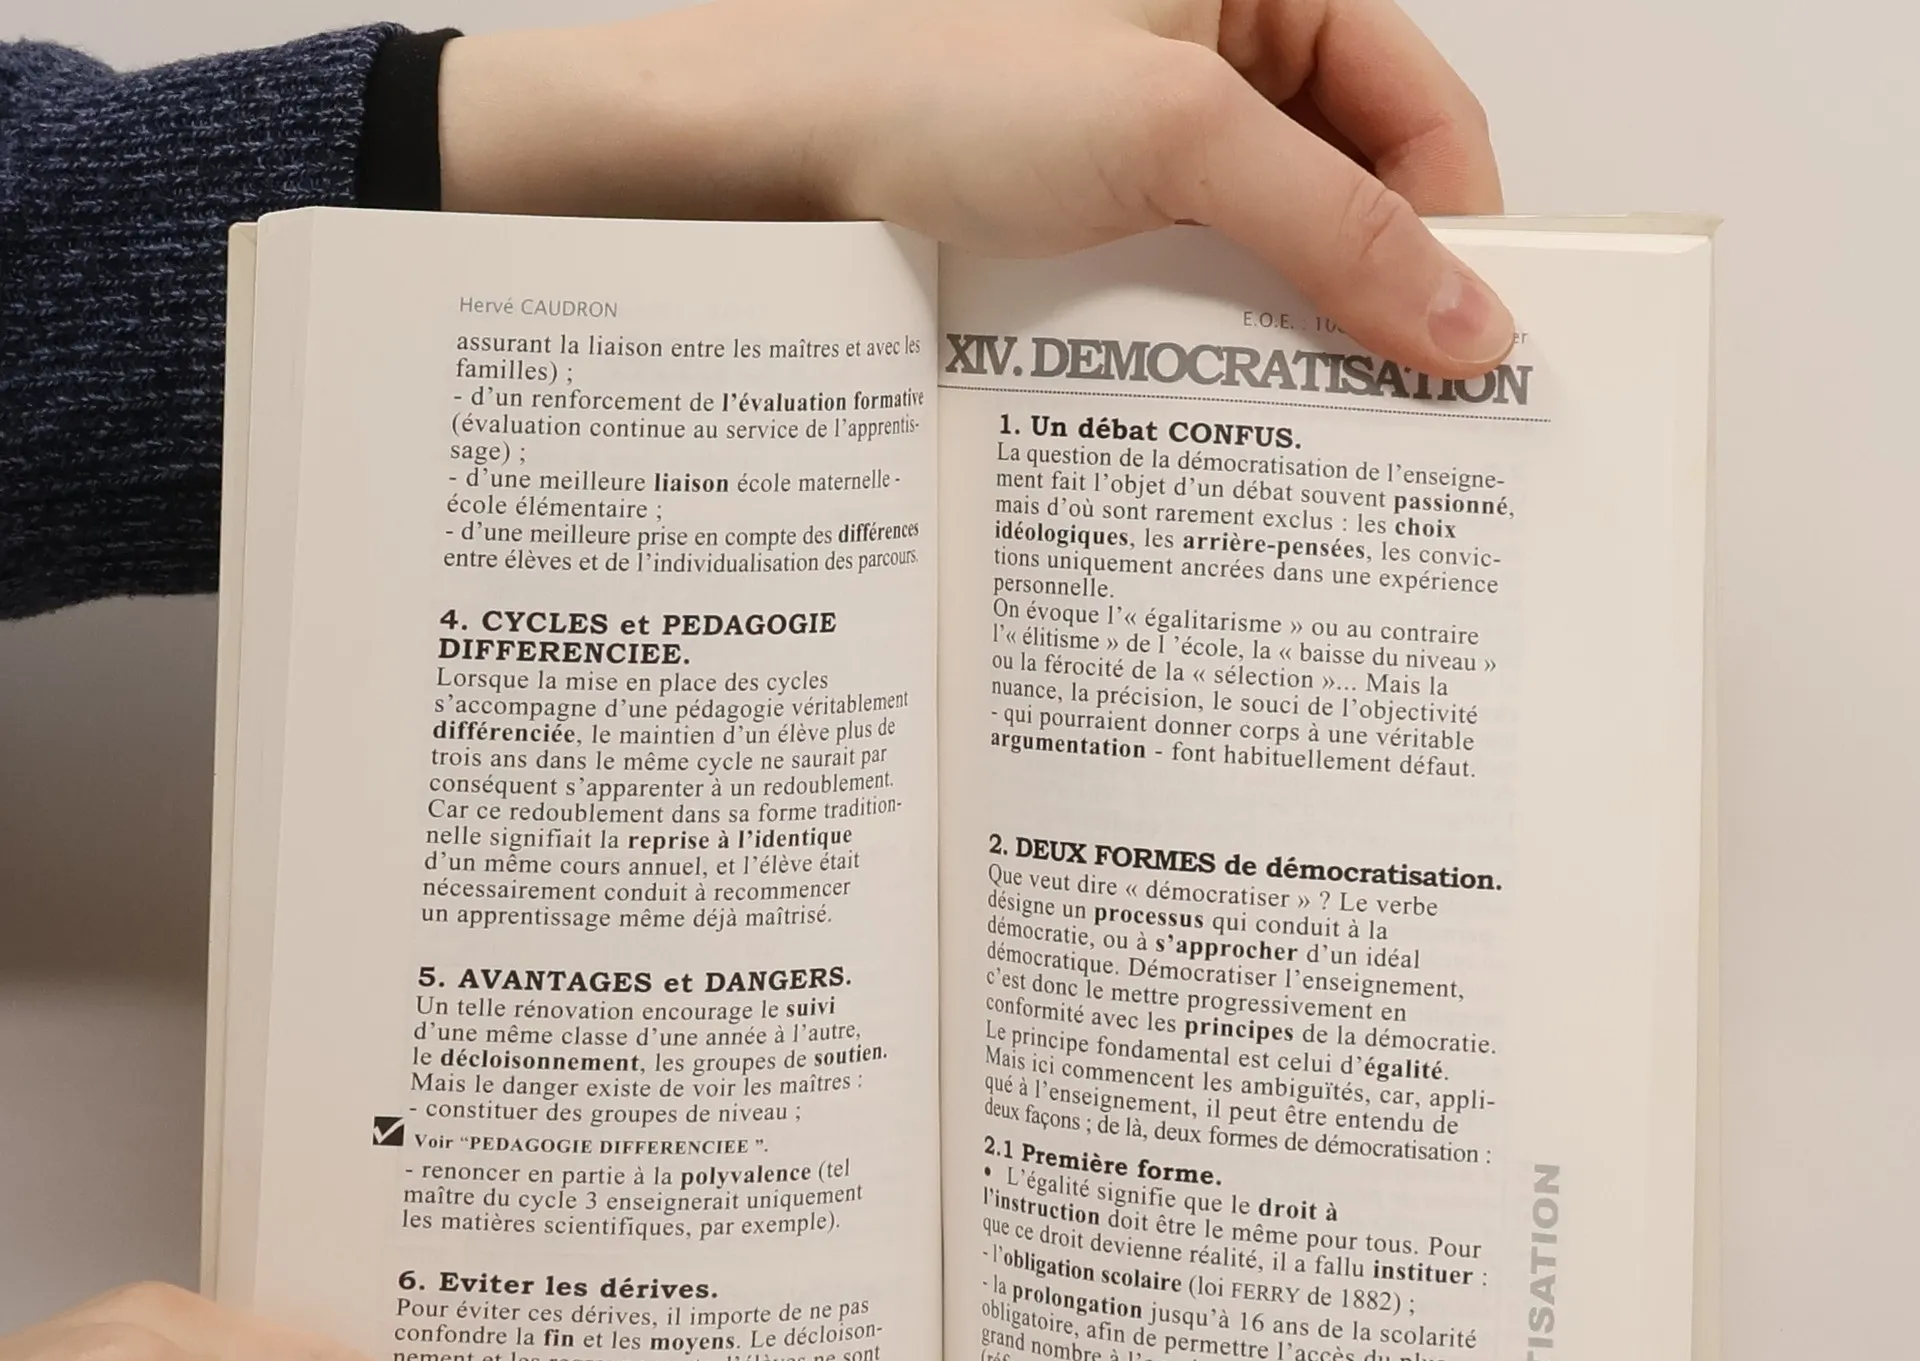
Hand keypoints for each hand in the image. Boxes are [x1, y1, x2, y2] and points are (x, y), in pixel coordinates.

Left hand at [440, 0, 1510, 376]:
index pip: (1420, 98)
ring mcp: (1134, 131)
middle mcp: (1202, 40)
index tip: (1482, 348)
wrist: (734, 158)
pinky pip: (1181, 280)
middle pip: (1352, 179)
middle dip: (1376, 291)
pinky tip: (1210, 413)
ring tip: (1308, 434)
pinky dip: (1206, 345)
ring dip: (1287, 334)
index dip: (1462, 222)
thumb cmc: (914, 82)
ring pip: (1265, 242)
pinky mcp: (1075, 211)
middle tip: (1404, 416)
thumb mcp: (1164, 137)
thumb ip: (1335, 225)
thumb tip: (1469, 316)